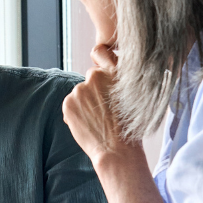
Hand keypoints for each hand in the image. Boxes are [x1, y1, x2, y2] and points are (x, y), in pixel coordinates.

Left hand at [61, 44, 139, 163]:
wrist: (117, 150)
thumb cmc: (130, 127)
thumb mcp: (133, 96)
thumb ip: (119, 81)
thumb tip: (106, 72)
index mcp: (116, 72)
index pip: (100, 52)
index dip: (100, 59)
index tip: (101, 68)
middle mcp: (96, 76)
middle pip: (90, 76)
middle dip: (94, 88)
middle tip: (104, 108)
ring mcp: (81, 89)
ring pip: (80, 92)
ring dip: (85, 102)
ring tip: (98, 119)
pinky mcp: (68, 102)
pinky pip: (71, 104)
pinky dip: (75, 113)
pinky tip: (88, 124)